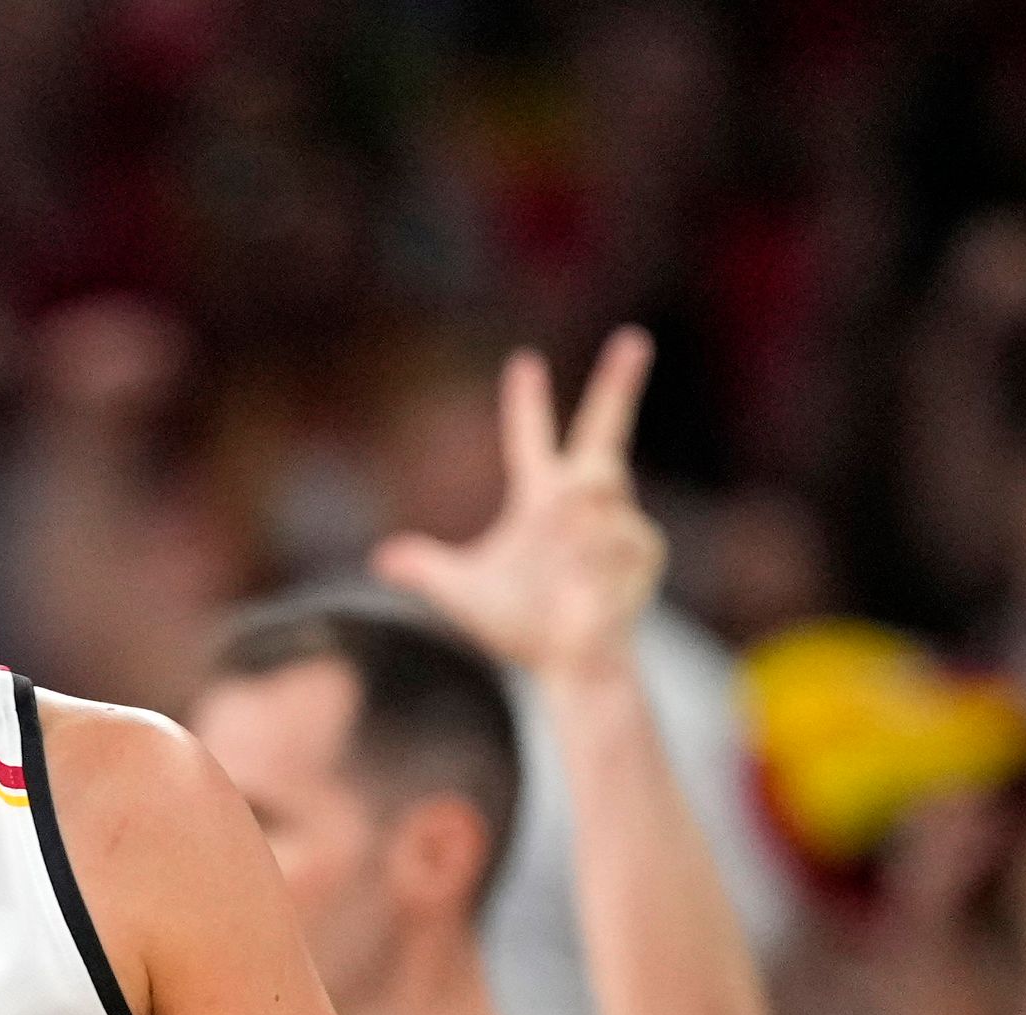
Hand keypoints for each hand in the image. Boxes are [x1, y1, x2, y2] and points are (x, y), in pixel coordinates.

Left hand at [372, 327, 665, 683]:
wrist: (564, 665)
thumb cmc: (520, 628)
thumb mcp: (463, 592)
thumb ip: (426, 569)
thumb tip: (382, 559)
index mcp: (540, 500)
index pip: (530, 439)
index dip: (525, 403)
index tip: (524, 361)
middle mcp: (581, 501)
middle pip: (604, 427)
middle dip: (620, 383)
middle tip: (633, 337)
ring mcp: (617, 520)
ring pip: (598, 488)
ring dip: (576, 526)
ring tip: (565, 566)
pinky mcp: (643, 545)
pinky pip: (618, 530)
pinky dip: (597, 556)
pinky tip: (591, 581)